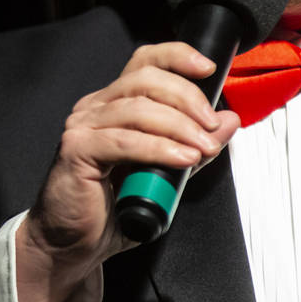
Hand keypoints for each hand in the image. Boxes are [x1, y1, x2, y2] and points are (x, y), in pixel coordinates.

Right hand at [14, 42, 239, 301]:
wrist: (71, 245)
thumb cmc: (111, 210)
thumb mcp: (165, 175)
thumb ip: (194, 146)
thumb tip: (229, 120)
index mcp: (113, 104)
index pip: (144, 61)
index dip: (177, 56)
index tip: (208, 68)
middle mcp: (95, 107)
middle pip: (145, 79)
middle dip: (187, 97)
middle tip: (211, 125)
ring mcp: (82, 126)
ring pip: (137, 109)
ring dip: (179, 126)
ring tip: (203, 148)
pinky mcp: (76, 150)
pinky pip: (124, 142)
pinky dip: (159, 149)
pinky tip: (181, 158)